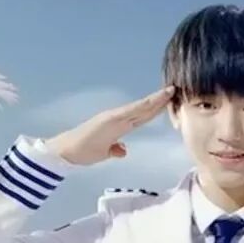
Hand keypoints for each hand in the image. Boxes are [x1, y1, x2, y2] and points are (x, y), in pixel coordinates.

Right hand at [45, 86, 174, 164]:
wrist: (67, 151)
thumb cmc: (83, 150)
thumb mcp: (104, 152)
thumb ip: (114, 149)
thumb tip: (123, 150)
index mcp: (119, 124)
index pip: (143, 115)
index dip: (157, 108)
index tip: (171, 102)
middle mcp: (119, 118)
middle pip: (145, 109)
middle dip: (161, 101)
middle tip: (177, 90)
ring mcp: (115, 117)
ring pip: (141, 108)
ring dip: (156, 100)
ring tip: (170, 91)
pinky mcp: (110, 120)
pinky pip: (131, 112)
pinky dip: (143, 106)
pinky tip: (154, 100)